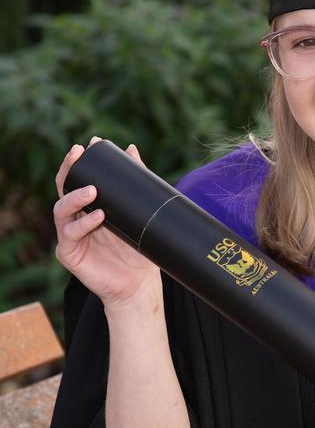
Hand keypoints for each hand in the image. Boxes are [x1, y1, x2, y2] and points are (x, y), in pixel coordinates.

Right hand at [53, 136, 160, 306]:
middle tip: (77, 155)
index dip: (78, 162)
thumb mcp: (138, 213)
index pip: (77, 179)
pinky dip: (83, 225)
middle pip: (63, 189)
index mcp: (89, 206)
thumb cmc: (137, 249)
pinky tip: (98, 217)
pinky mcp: (69, 254)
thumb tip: (132, 149)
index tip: (88, 145)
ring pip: (61, 210)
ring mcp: (69, 235)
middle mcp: (75, 218)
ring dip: (75, 198)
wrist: (139, 283)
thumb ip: (134, 183)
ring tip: (93, 190)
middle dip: (69, 170)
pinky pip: (70, 235)